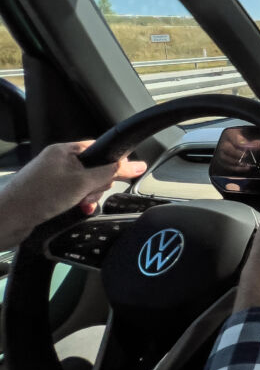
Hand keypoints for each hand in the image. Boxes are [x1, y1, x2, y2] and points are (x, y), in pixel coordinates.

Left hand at [0, 141, 146, 248]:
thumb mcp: (82, 183)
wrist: (6, 220)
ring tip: (81, 205)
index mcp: (64, 150)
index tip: (121, 176)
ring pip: (84, 184)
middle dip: (97, 185)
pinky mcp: (48, 194)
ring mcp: (52, 178)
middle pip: (93, 168)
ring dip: (88, 196)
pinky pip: (73, 195)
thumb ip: (111, 173)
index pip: (98, 149)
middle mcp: (57, 162)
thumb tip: (137, 164)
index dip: (112, 162)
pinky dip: (78, 203)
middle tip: (89, 194)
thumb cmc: (39, 197)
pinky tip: (78, 210)